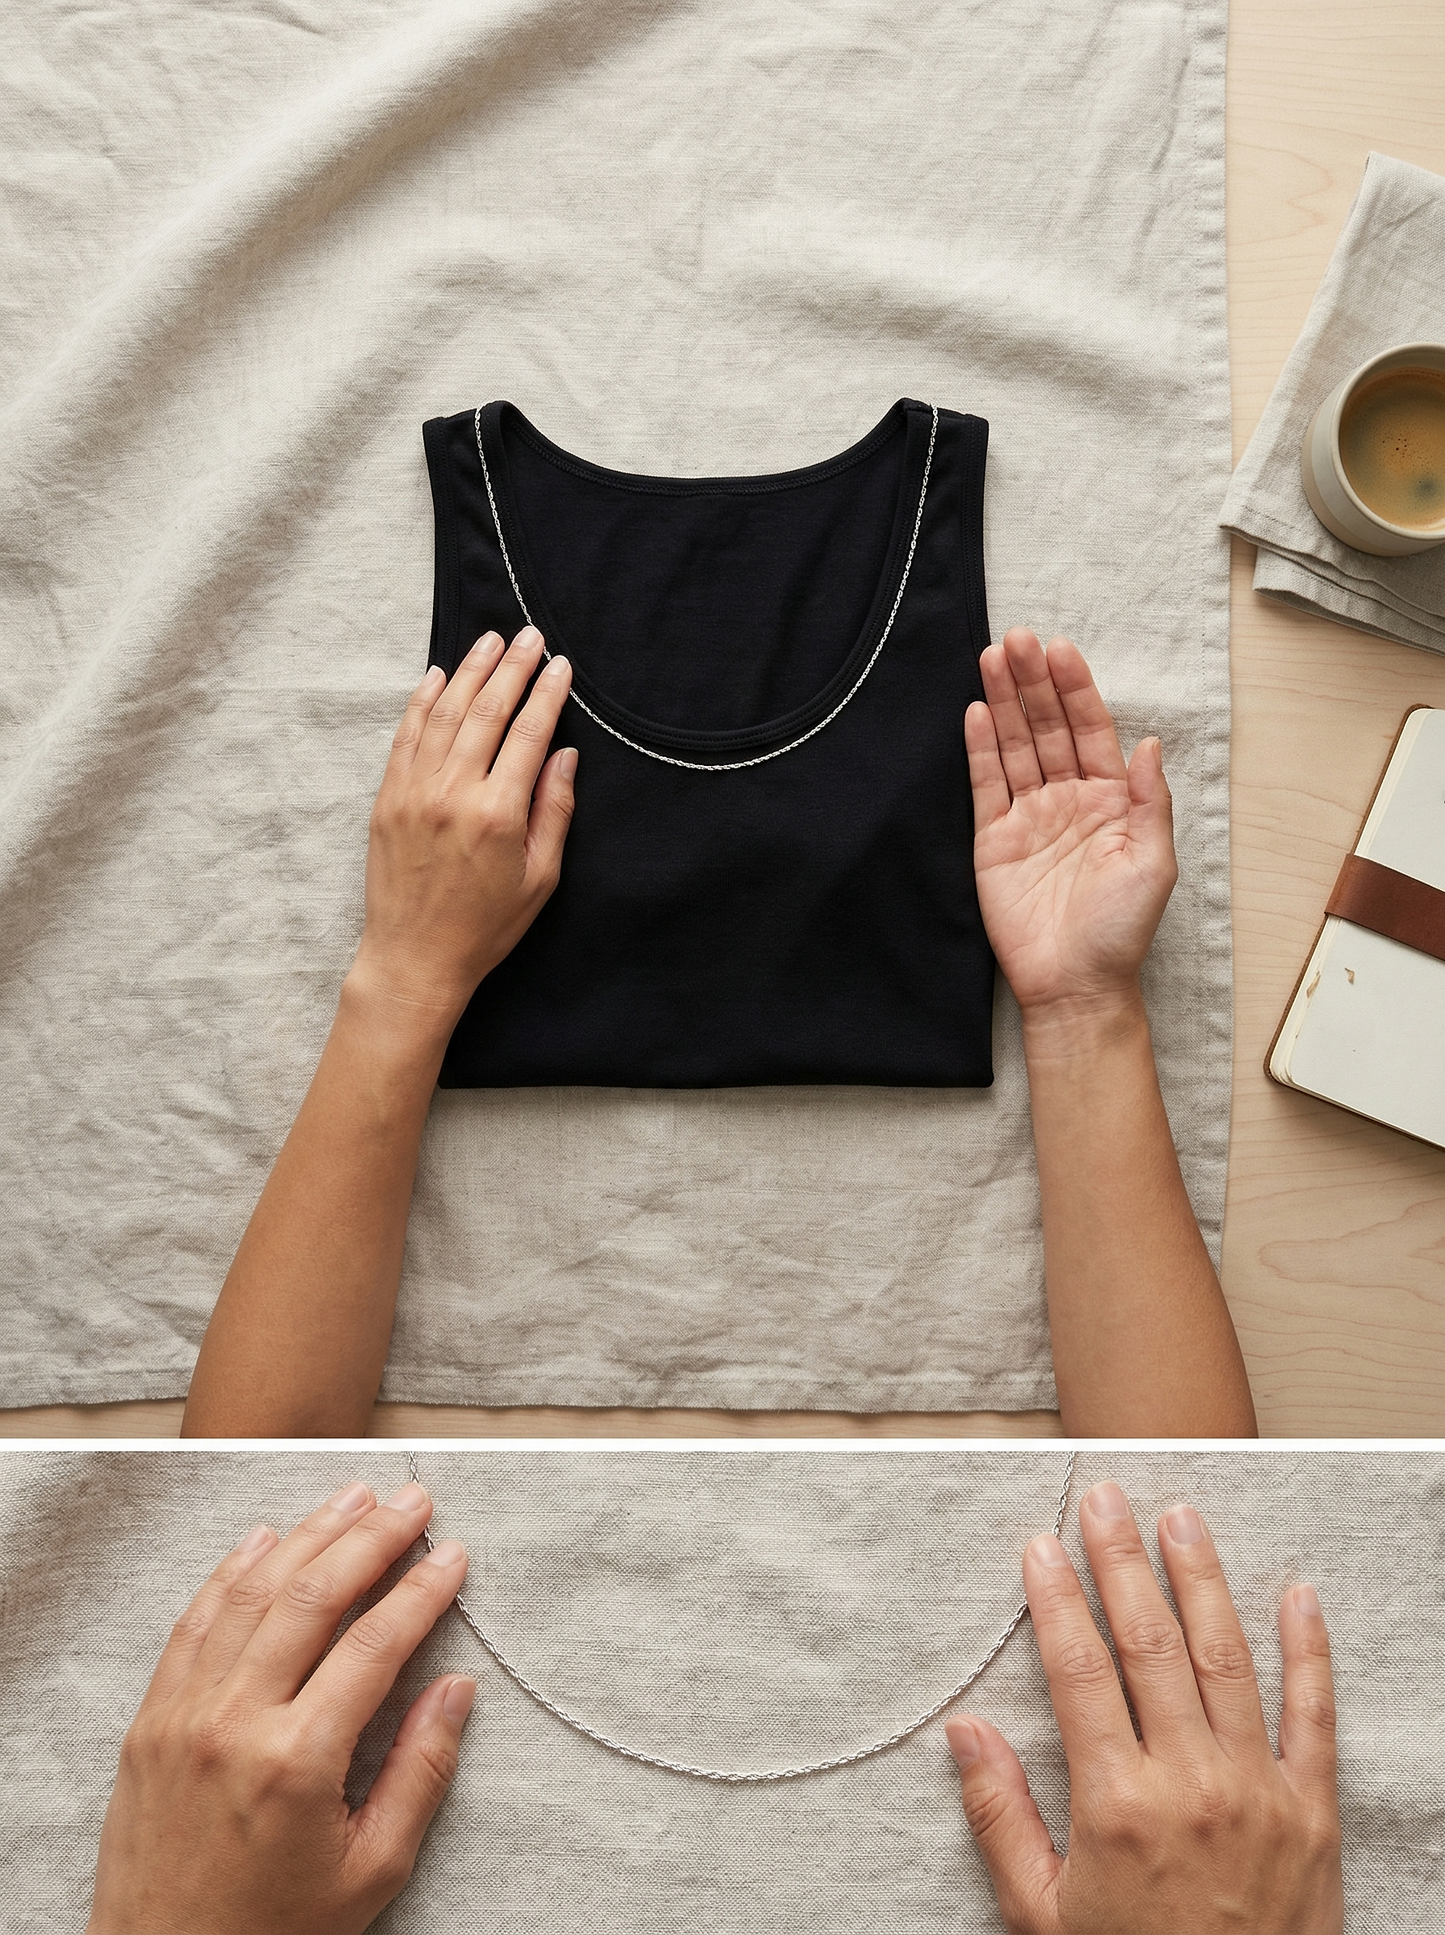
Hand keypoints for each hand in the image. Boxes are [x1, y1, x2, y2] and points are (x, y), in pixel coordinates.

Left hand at [89, 1481, 474, 1934]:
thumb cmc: (273, 1932)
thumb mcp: (370, 1872)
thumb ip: (420, 1773)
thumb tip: (457, 1690)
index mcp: (297, 1761)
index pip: (375, 1644)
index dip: (422, 1592)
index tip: (454, 1556)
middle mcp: (235, 1723)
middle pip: (314, 1597)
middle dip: (372, 1538)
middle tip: (413, 1500)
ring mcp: (184, 1716)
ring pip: (252, 1593)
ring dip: (308, 1534)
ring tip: (353, 1496)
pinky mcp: (150, 1722)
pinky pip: (193, 1623)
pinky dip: (231, 1571)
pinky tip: (264, 1538)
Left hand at [349, 625, 576, 1035]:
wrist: (415, 958)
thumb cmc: (485, 927)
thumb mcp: (540, 878)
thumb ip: (555, 812)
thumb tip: (563, 755)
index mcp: (498, 814)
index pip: (528, 734)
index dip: (547, 694)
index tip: (559, 666)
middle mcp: (453, 794)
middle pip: (487, 711)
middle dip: (511, 667)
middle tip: (528, 636)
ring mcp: (414, 792)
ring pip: (443, 714)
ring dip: (469, 673)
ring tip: (489, 642)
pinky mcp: (387, 799)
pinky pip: (405, 737)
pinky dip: (421, 702)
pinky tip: (438, 677)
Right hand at [946, 1481, 1342, 1934]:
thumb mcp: (1043, 1917)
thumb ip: (1001, 1819)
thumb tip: (966, 1734)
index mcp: (1118, 1805)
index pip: (1080, 1671)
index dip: (1057, 1600)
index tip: (1039, 1545)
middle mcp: (1191, 1784)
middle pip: (1151, 1644)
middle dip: (1122, 1562)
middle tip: (1105, 1498)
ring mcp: (1258, 1792)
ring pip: (1227, 1660)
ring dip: (1202, 1580)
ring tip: (1181, 1516)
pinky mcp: (1313, 1813)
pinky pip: (1314, 1716)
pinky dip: (1307, 1650)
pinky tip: (1296, 1593)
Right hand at [964, 629, 1176, 1017]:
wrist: (1075, 985)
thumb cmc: (1121, 931)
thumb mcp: (1154, 862)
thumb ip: (1150, 800)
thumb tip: (1150, 743)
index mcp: (1112, 801)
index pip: (1091, 731)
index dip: (1075, 690)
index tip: (1060, 650)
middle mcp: (1069, 800)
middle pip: (1048, 728)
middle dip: (1033, 682)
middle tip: (1017, 639)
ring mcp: (1029, 818)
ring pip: (1015, 747)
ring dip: (1004, 702)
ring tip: (992, 657)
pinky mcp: (994, 841)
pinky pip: (985, 785)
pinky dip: (981, 749)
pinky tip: (977, 712)